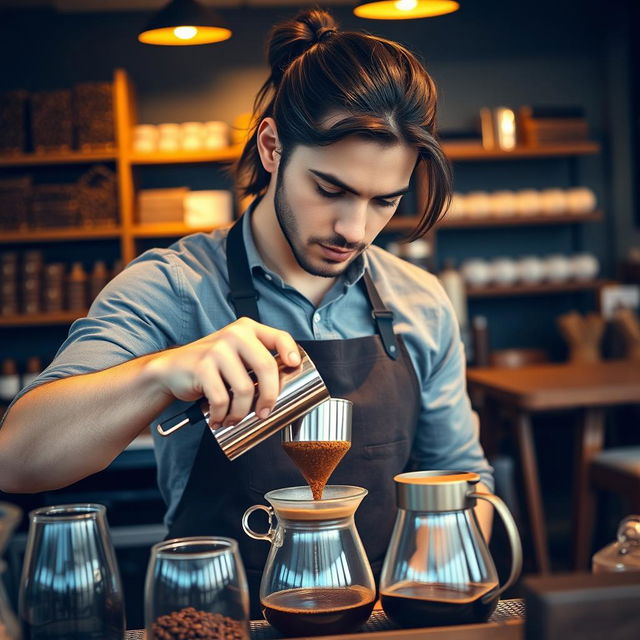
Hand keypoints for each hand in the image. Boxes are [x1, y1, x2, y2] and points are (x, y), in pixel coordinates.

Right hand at [146, 317, 299, 426]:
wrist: (171, 370)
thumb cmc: (211, 366)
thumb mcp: (237, 355)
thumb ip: (257, 361)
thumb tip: (287, 385)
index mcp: (247, 329)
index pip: (279, 337)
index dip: (291, 352)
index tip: (294, 367)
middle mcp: (234, 335)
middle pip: (267, 368)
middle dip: (270, 397)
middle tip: (264, 413)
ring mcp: (217, 349)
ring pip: (245, 390)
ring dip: (242, 412)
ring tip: (234, 418)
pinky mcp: (202, 366)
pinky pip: (222, 400)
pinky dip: (222, 415)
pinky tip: (218, 419)